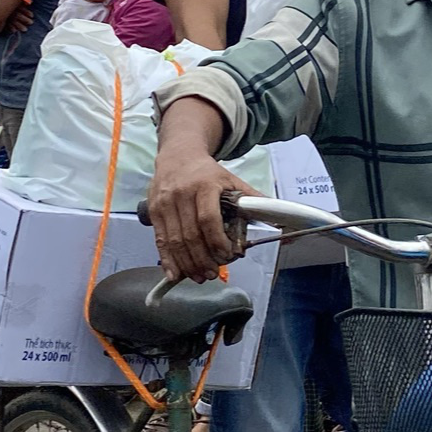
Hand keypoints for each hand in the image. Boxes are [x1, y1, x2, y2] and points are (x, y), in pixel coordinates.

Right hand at [148, 99, 254, 281]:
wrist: (178, 156)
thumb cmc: (207, 172)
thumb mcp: (231, 180)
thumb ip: (251, 198)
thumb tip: (277, 214)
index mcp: (205, 185)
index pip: (208, 219)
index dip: (217, 242)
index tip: (226, 256)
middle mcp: (181, 194)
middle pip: (190, 235)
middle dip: (202, 259)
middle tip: (213, 273)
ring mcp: (164, 203)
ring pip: (174, 241)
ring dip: (187, 264)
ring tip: (199, 276)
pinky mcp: (153, 211)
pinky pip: (160, 240)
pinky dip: (167, 260)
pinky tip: (175, 274)